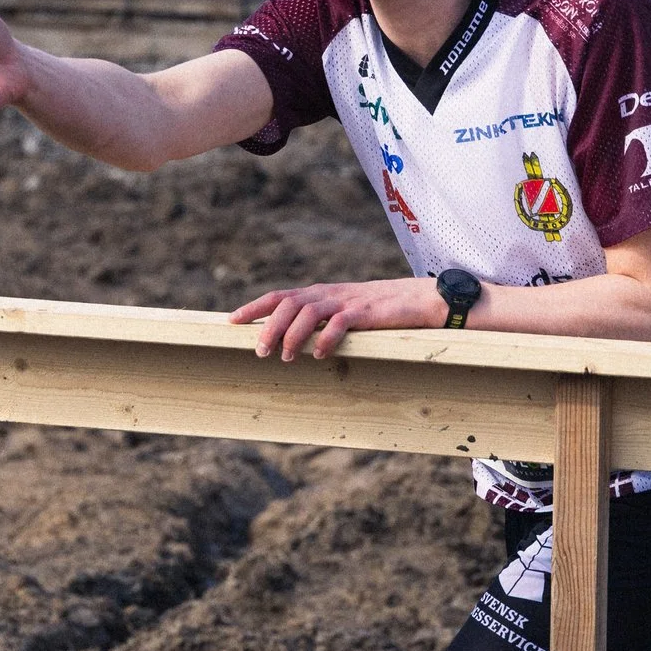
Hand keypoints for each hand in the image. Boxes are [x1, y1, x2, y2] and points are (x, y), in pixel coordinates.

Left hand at [230, 277, 446, 360]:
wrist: (418, 299)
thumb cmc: (379, 311)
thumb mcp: (344, 311)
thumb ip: (321, 320)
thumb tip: (292, 341)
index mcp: (320, 293)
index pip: (280, 296)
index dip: (255, 307)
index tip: (232, 321)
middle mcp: (329, 294)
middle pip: (289, 304)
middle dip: (269, 326)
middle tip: (259, 351)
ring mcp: (347, 301)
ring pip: (309, 312)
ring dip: (292, 335)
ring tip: (284, 357)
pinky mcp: (366, 312)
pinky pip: (341, 323)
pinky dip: (326, 339)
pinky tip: (319, 355)